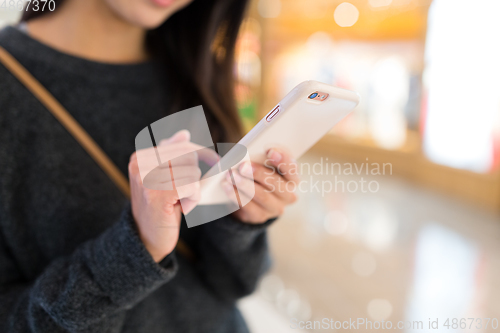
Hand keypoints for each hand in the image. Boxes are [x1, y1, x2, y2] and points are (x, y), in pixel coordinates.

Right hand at [128, 130, 216, 261]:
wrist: (145, 239)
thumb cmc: (159, 207)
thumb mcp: (163, 178)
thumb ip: (171, 155)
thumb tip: (184, 134)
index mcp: (140, 156)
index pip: (182, 145)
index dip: (202, 153)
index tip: (217, 161)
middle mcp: (140, 163)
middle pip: (189, 156)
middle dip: (194, 176)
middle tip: (184, 194)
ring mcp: (146, 177)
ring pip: (193, 171)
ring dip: (193, 190)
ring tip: (178, 202)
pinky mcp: (157, 193)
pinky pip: (192, 186)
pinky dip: (192, 199)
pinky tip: (180, 208)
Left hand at [223, 148, 298, 223]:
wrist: (249, 198)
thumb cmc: (258, 174)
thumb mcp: (263, 163)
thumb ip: (261, 157)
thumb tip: (246, 155)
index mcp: (292, 177)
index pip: (292, 168)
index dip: (282, 159)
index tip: (269, 150)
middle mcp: (288, 194)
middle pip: (276, 183)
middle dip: (258, 173)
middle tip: (243, 166)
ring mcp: (275, 208)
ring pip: (262, 196)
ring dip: (244, 184)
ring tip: (231, 175)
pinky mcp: (261, 216)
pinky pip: (249, 206)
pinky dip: (236, 195)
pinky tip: (227, 187)